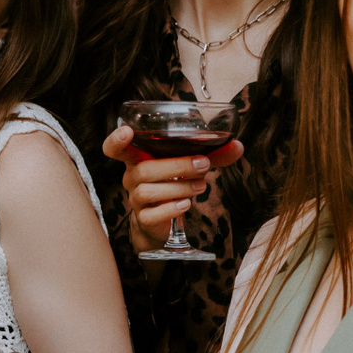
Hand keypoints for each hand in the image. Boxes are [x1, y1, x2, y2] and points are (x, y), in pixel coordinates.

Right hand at [101, 124, 243, 257]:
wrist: (161, 220)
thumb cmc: (172, 182)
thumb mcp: (189, 165)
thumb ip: (212, 155)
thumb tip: (237, 146)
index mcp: (139, 158)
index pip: (115, 148)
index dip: (116, 140)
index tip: (126, 132)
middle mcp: (132, 177)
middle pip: (143, 169)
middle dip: (177, 166)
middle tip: (203, 165)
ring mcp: (136, 199)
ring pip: (149, 191)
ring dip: (179, 187)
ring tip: (201, 186)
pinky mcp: (144, 218)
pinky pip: (153, 214)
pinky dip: (172, 208)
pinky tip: (186, 204)